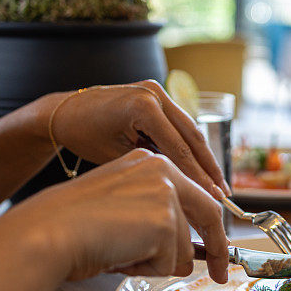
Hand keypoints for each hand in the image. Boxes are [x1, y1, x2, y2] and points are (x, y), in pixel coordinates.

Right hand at [6, 149, 228, 282]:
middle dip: (217, 250)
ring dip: (153, 263)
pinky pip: (169, 263)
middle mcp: (163, 171)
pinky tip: (118, 257)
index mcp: (150, 163)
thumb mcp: (122, 214)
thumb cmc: (71, 226)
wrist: (45, 232)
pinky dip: (145, 270)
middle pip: (209, 215)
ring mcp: (166, 194)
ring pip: (181, 248)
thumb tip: (189, 254)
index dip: (209, 227)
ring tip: (117, 253)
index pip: (195, 196)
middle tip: (220, 275)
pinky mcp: (165, 221)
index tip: (216, 248)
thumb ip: (156, 223)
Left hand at [46, 80, 231, 198]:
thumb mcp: (118, 157)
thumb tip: (184, 191)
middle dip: (209, 168)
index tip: (213, 199)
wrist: (65, 112)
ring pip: (190, 130)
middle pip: (192, 137)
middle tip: (224, 194)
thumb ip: (152, 168)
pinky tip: (201, 168)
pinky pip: (179, 125)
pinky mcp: (157, 95)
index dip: (198, 177)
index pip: (179, 149)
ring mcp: (157, 91)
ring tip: (217, 185)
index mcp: (143, 106)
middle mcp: (155, 93)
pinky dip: (190, 147)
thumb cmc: (84, 136)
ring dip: (204, 158)